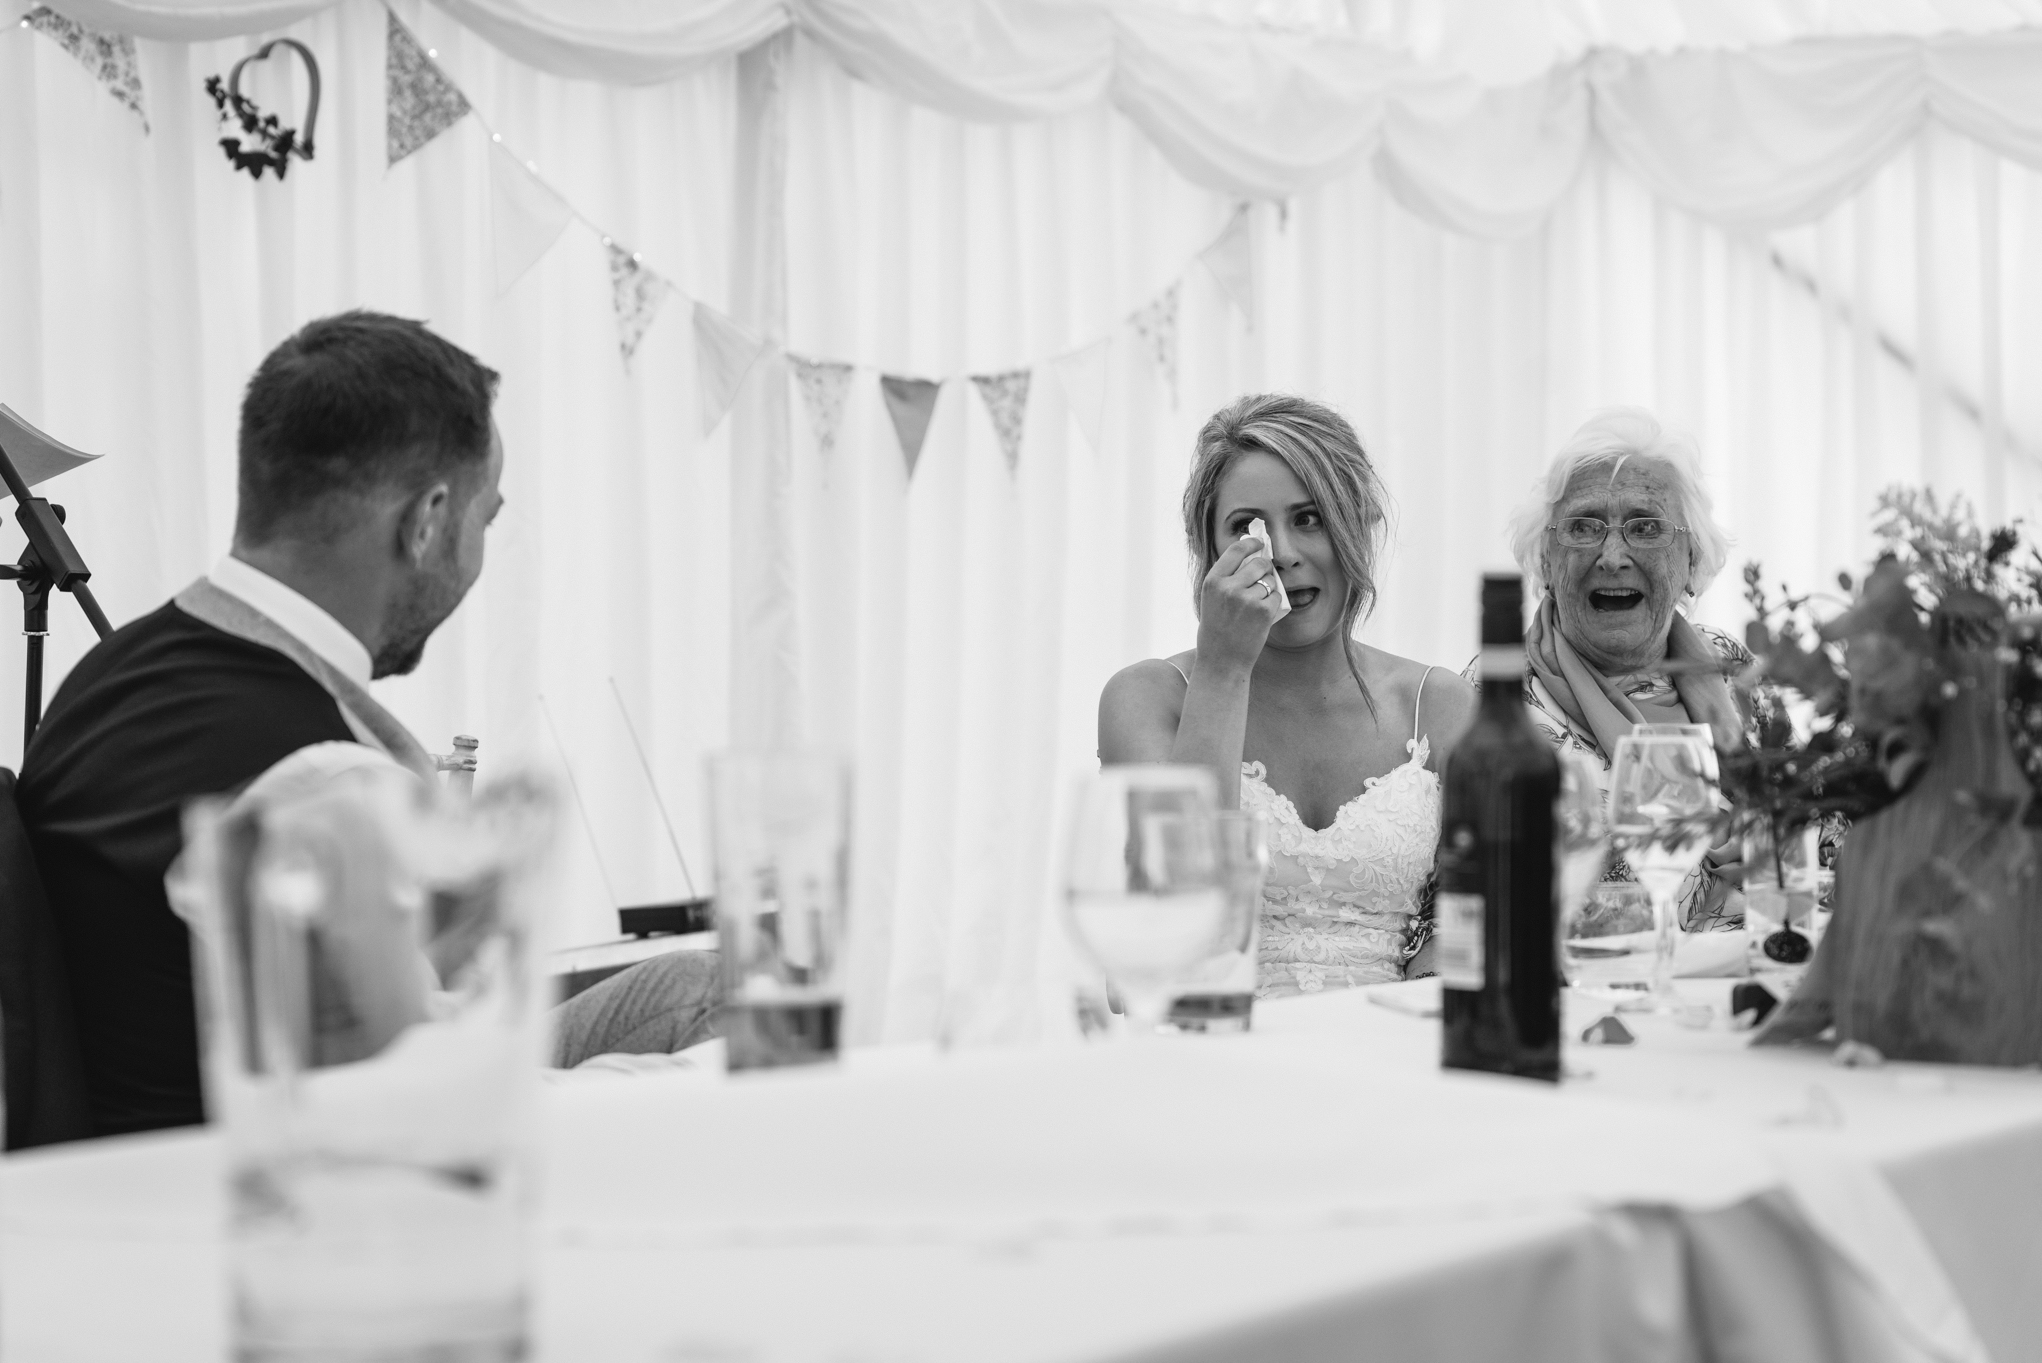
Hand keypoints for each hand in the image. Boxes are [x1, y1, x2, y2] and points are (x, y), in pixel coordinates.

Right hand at [1196, 535, 1285, 672]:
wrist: (1221, 662)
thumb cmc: (1217, 631)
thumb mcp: (1212, 600)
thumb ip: (1227, 578)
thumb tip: (1251, 556)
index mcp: (1213, 581)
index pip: (1236, 550)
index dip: (1251, 544)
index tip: (1260, 543)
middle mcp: (1229, 587)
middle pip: (1259, 563)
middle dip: (1265, 569)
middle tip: (1263, 580)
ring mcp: (1247, 598)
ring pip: (1270, 581)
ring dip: (1269, 589)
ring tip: (1256, 606)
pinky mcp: (1263, 610)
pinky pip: (1276, 597)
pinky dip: (1273, 604)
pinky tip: (1261, 617)